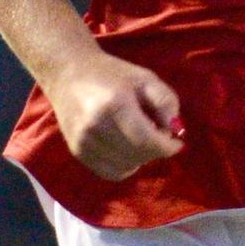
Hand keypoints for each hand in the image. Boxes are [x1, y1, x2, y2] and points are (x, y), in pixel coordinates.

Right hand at [46, 52, 184, 182]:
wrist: (67, 73)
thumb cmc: (111, 73)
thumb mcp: (145, 78)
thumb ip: (165, 102)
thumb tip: (174, 130)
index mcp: (114, 104)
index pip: (146, 140)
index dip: (167, 147)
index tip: (177, 143)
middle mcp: (96, 126)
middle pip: (137, 156)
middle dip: (155, 151)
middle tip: (158, 137)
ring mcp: (83, 141)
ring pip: (125, 167)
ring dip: (140, 159)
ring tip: (141, 141)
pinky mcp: (77, 151)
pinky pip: (109, 172)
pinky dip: (124, 166)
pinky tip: (127, 151)